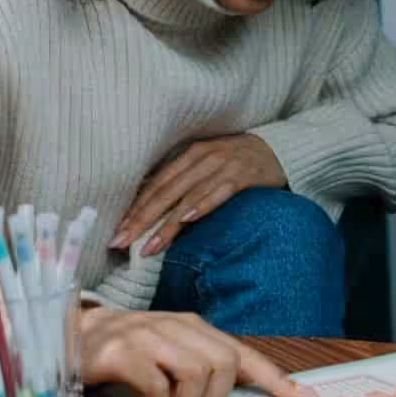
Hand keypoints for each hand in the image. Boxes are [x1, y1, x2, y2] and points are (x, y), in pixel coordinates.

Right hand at [79, 307, 315, 396]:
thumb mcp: (171, 348)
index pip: (243, 352)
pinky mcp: (122, 353)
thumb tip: (239, 385)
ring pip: (196, 374)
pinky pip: (157, 384)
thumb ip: (202, 360)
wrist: (74, 333)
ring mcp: (148, 336)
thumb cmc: (129, 348)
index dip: (274, 378)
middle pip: (224, 364)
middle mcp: (176, 326)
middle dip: (214, 393)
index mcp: (194, 326)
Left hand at [111, 134, 287, 256]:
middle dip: (140, 220)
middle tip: (120, 242)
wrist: (279, 150)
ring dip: (166, 224)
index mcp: (189, 155)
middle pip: (165, 192)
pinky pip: (219, 192)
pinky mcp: (243, 175)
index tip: (116, 232)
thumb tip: (151, 208)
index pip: (155, 185)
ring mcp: (222, 165)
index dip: (134, 209)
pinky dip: (202, 205)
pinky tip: (187, 219)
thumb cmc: (237, 162)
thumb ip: (183, 181)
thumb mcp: (206, 165)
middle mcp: (202, 158)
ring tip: (149, 246)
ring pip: (187, 197)